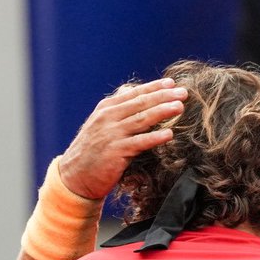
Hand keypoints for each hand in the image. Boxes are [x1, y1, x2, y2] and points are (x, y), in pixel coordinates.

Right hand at [58, 78, 185, 199]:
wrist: (75, 176)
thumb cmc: (92, 151)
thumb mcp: (101, 126)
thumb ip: (118, 112)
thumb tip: (136, 97)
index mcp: (106, 109)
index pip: (134, 94)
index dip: (154, 87)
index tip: (172, 83)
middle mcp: (108, 118)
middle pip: (141, 103)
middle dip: (164, 96)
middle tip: (183, 93)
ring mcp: (111, 134)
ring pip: (142, 119)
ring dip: (162, 111)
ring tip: (179, 107)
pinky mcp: (116, 152)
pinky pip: (139, 142)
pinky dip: (155, 137)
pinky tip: (169, 134)